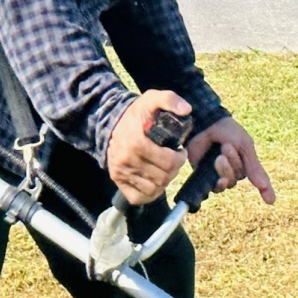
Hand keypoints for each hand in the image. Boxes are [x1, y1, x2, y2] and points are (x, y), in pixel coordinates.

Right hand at [108, 90, 190, 205]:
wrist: (111, 123)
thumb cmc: (137, 114)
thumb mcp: (152, 99)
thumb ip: (170, 99)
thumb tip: (186, 109)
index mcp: (137, 143)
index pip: (169, 162)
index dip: (180, 158)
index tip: (179, 151)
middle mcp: (127, 161)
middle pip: (163, 177)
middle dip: (173, 169)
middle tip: (173, 160)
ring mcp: (121, 173)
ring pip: (154, 189)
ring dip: (164, 180)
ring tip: (163, 168)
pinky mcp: (119, 182)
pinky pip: (140, 197)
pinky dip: (150, 192)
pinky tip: (153, 179)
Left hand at [188, 116, 275, 204]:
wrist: (206, 124)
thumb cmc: (228, 132)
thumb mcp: (245, 146)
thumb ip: (254, 167)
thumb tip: (264, 186)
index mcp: (246, 163)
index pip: (259, 180)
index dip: (266, 190)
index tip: (270, 201)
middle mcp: (234, 171)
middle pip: (239, 177)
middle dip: (233, 163)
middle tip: (226, 147)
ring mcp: (220, 175)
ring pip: (229, 183)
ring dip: (225, 169)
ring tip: (219, 155)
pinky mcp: (206, 177)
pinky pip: (215, 187)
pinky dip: (218, 181)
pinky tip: (217, 173)